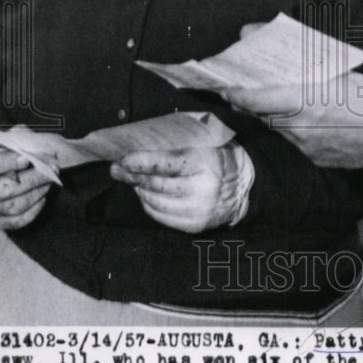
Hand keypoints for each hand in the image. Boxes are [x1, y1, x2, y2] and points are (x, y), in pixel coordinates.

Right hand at [0, 147, 52, 229]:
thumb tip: (31, 147)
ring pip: (10, 207)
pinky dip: (33, 210)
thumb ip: (17, 139)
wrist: (4, 170)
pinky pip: (16, 221)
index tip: (26, 159)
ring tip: (49, 181)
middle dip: (29, 180)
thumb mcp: (8, 139)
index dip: (4, 163)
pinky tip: (42, 197)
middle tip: (49, 171)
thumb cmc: (7, 152)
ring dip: (34, 193)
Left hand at [110, 142, 253, 232]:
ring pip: (154, 202)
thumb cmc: (221, 157)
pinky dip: (149, 205)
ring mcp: (197, 210)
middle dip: (132, 176)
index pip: (166, 164)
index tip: (122, 159)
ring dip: (140, 190)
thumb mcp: (208, 140)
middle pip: (156, 185)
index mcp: (204, 163)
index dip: (141, 162)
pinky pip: (161, 217)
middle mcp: (201, 189)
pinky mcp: (194, 225)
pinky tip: (148, 194)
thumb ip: (181, 139)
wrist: (246, 188)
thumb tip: (145, 137)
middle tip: (116, 169)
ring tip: (135, 180)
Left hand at [224, 71, 362, 168]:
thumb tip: (270, 38)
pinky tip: (314, 122)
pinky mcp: (318, 160)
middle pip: (265, 117)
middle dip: (255, 104)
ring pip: (282, 131)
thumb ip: (301, 59)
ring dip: (279, 117)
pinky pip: (299, 144)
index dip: (236, 94)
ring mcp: (308, 148)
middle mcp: (300, 129)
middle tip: (250, 91)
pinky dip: (299, 132)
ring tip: (288, 103)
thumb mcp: (336, 70)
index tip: (224, 86)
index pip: (255, 100)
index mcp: (302, 102)